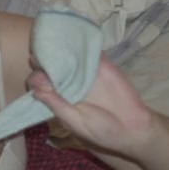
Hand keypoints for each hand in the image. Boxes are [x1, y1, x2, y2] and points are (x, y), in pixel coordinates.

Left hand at [28, 52, 155, 156]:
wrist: (133, 127)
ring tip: (52, 42)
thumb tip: (35, 89)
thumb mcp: (74, 121)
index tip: (35, 75)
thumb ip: (56, 104)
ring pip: (67, 56)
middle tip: (38, 54)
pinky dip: (81, 44)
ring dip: (59, 49)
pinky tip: (72, 40)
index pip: (41, 84)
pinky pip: (89, 52)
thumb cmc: (101, 130)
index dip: (36, 78)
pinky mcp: (101, 65)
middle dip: (43, 59)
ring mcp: (84, 72)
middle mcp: (69, 83)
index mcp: (59, 98)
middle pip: (51, 66)